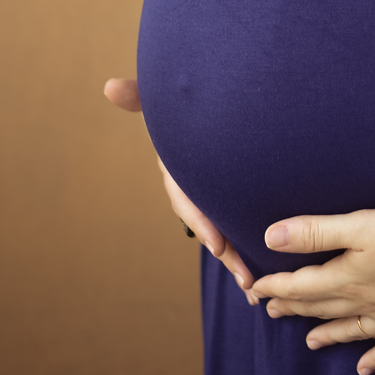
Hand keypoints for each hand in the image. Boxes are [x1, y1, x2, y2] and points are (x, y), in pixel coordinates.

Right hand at [103, 77, 258, 305]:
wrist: (208, 108)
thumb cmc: (179, 106)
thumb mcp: (161, 100)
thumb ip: (141, 94)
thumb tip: (109, 87)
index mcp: (179, 169)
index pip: (187, 199)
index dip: (200, 221)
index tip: (218, 244)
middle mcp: (194, 186)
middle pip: (209, 224)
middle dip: (226, 252)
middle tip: (245, 277)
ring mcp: (212, 193)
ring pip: (225, 230)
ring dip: (239, 260)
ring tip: (256, 288)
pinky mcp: (230, 195)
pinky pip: (238, 223)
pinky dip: (248, 247)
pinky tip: (265, 274)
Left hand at [250, 205, 374, 374]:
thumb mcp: (361, 224)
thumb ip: (316, 232)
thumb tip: (270, 237)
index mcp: (347, 276)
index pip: (301, 285)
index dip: (275, 286)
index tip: (254, 289)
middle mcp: (364, 302)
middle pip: (321, 307)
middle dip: (294, 308)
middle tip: (271, 311)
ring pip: (350, 329)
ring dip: (327, 333)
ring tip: (308, 342)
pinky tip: (364, 370)